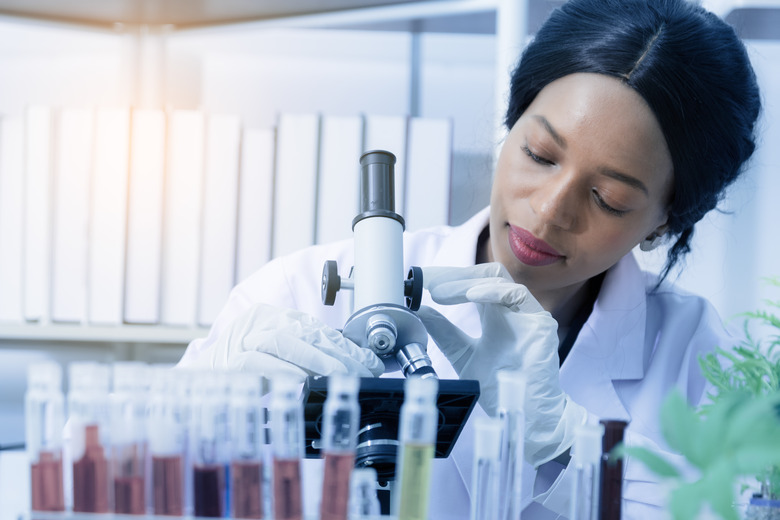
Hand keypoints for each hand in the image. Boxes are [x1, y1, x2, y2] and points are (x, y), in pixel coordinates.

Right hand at [192, 303, 384, 383]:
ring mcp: (241, 340)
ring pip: (282, 343)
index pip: (316, 328)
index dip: (346, 346)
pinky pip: (256, 363)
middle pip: (304, 333)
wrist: (195, 381)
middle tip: (362, 371)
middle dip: (337, 354)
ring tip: (338, 375)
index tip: (370, 362)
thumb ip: (306, 355)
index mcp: (272, 317)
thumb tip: (352, 363)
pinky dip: (280, 372)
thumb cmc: (241, 370)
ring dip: (314, 360)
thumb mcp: (277, 356)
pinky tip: (300, 382)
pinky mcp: (227, 361)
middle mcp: (257, 323)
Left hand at [417, 263, 586, 465]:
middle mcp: (512, 310)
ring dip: (465, 282)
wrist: (524, 414)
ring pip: (497, 279)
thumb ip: (444, 333)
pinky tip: (470, 295)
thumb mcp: (462, 354)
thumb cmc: (499, 387)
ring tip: (439, 293)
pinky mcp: (540, 323)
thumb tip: (419, 311)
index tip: (422, 281)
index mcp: (496, 315)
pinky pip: (517, 295)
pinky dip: (491, 290)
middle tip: (427, 281)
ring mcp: (527, 314)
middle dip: (454, 274)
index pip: (473, 284)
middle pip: (484, 275)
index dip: (448, 278)